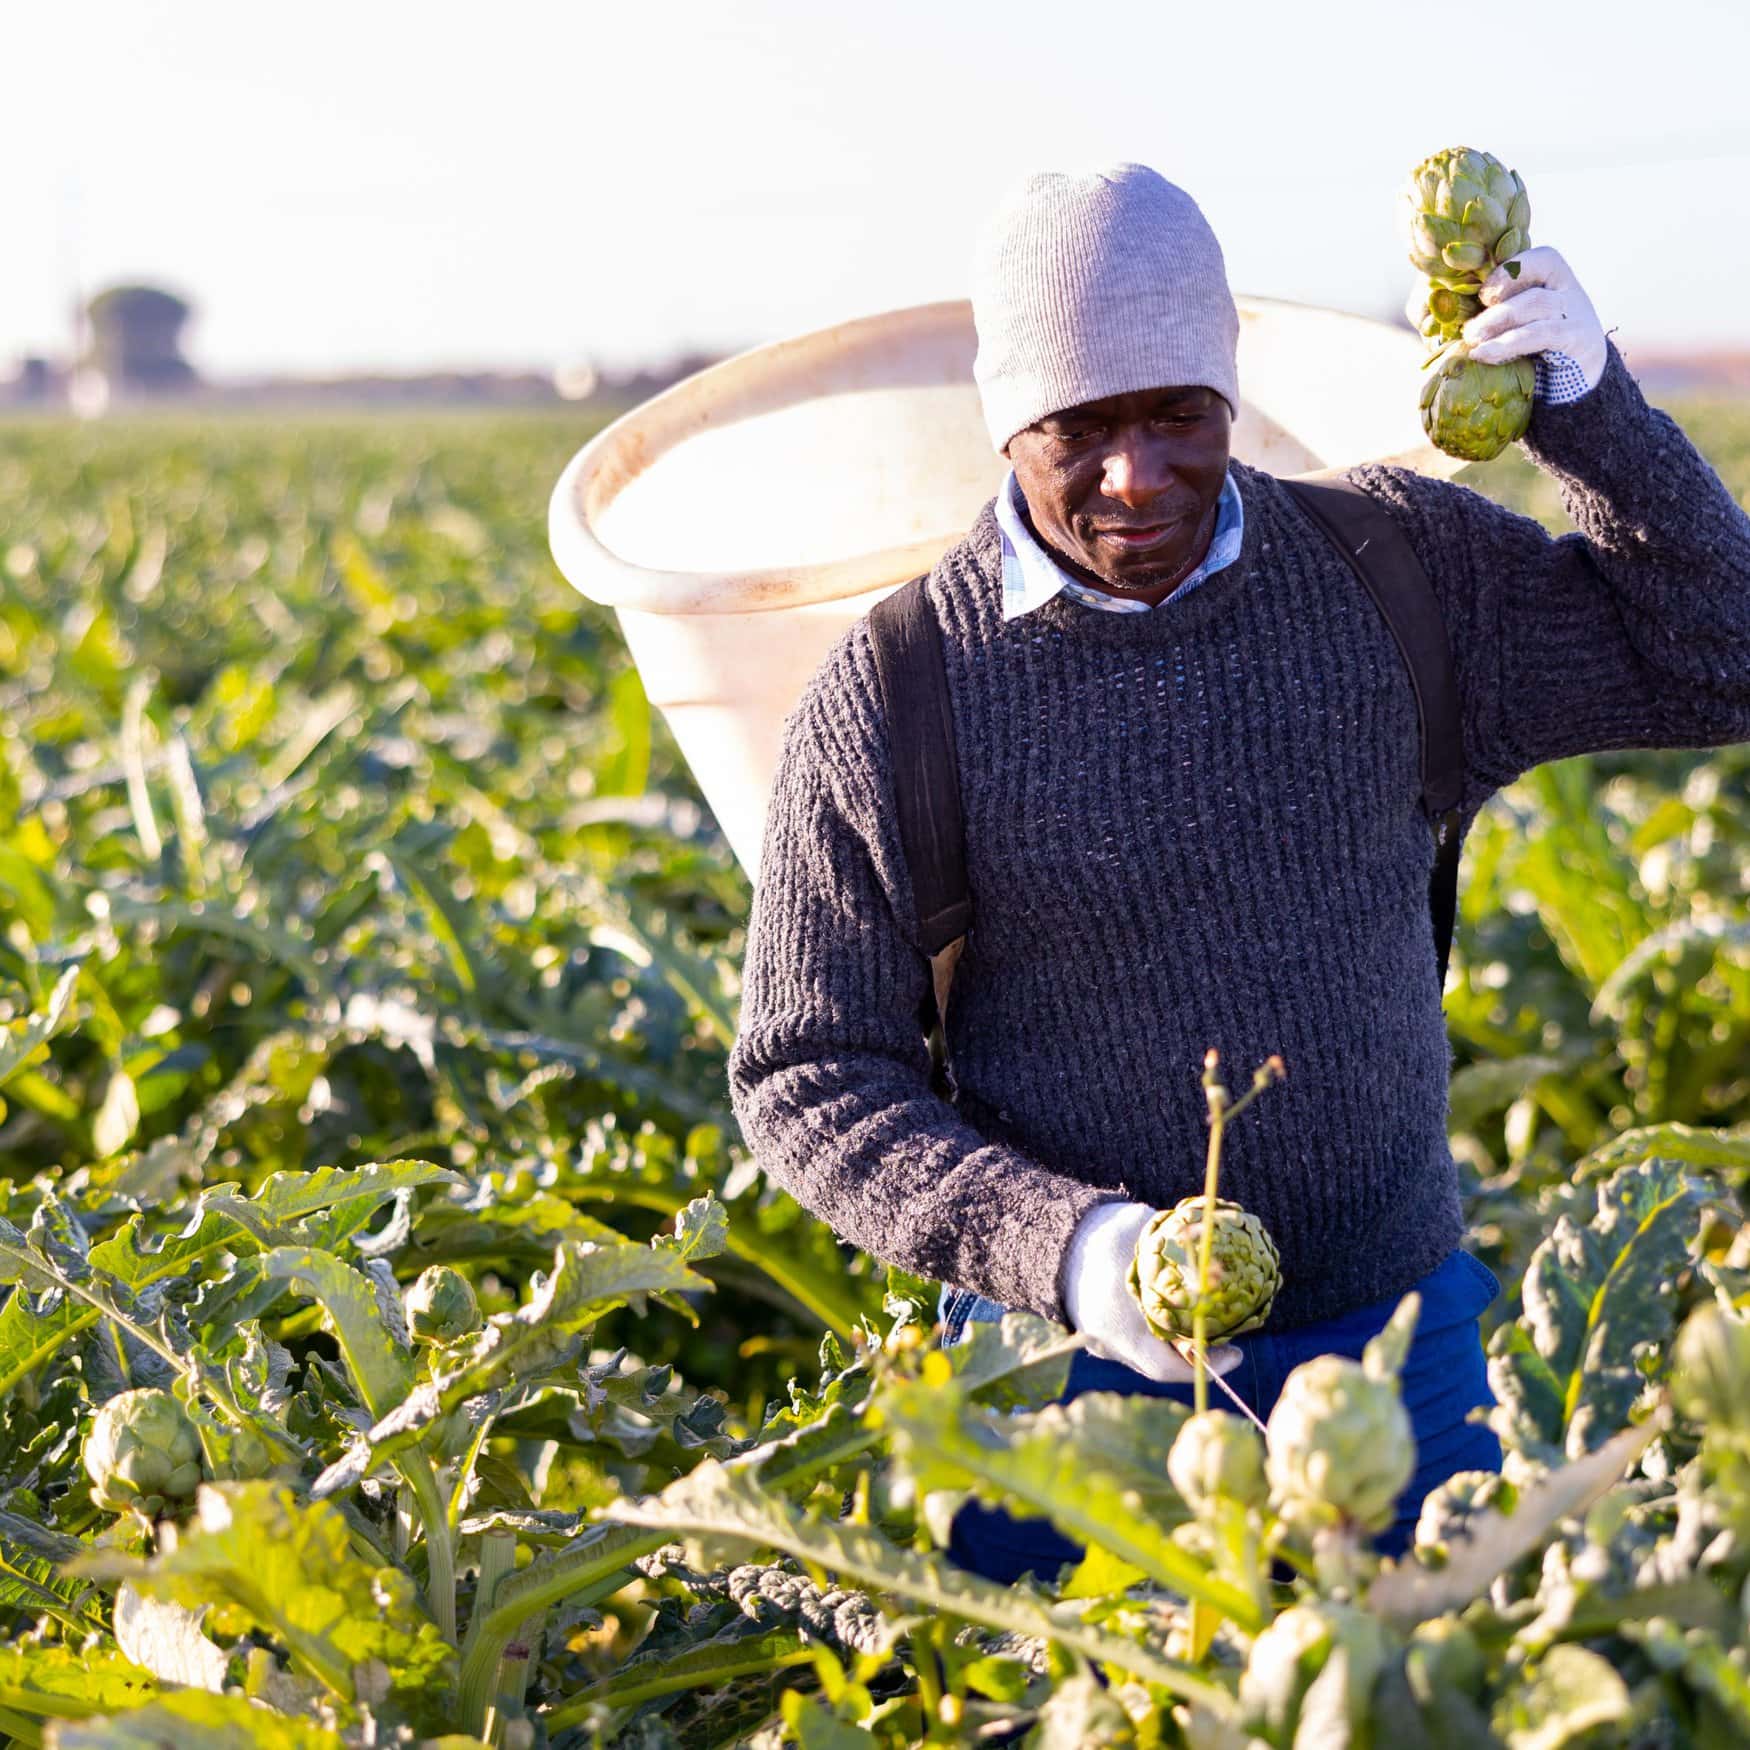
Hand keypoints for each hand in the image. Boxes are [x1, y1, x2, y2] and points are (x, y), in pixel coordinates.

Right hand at [1060, 1202, 1243, 1385]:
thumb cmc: (1097, 1234)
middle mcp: (1109, 1344)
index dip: (1206, 1364)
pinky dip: (1153, 1334)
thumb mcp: (1140, 1231)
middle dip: (1193, 1355)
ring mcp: (1097, 1341)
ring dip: (1173, 1345)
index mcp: (1121, 1328)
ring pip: (1144, 1354)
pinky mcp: (1093, 1333)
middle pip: (1159, 1364)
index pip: (1168, 1366)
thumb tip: (1213, 1245)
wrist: (1046, 1238)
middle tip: (1224, 1342)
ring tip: (1201, 1327)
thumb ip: (1174, 1244)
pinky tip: (1169, 1316)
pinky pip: (1130, 1343)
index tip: (1237, 1354)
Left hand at [1460, 245, 1607, 392]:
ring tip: (1471, 340)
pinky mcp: (1579, 339)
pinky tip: (1484, 354)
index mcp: (1553, 281)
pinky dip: (1509, 342)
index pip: (1538, 258)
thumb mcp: (1509, 330)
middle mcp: (1569, 290)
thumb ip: (1482, 315)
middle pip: (1537, 275)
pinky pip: (1543, 332)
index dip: (1508, 269)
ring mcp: (1577, 312)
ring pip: (1538, 302)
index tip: (1480, 293)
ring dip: (1498, 319)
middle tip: (1467, 325)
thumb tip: (1432, 307)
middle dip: (1497, 297)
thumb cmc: (1530, 357)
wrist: (1571, 393)